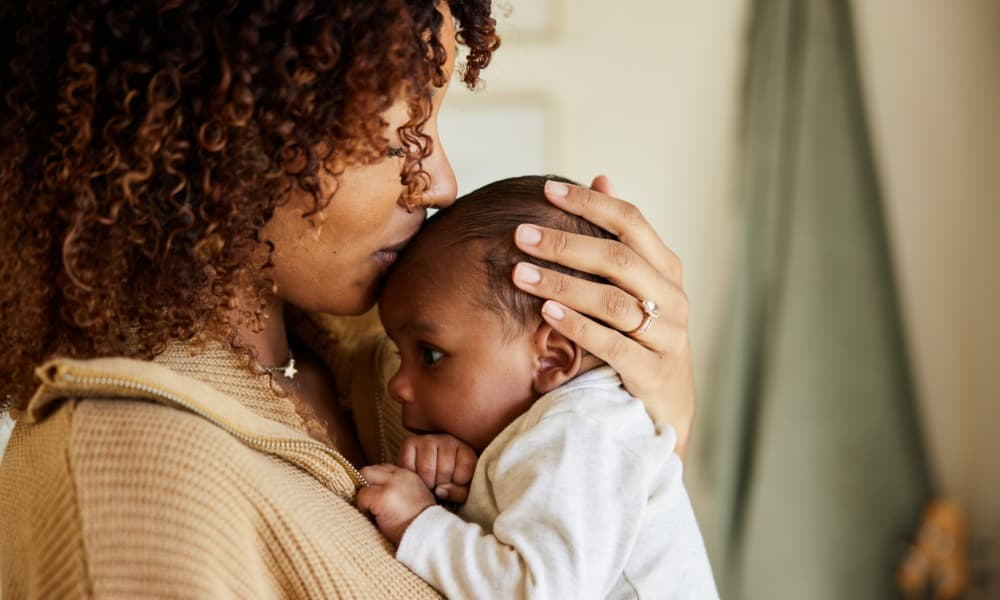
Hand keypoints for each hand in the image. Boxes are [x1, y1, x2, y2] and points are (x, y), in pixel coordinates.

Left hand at [357, 464, 435, 545]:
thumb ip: (399, 489)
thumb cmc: (420, 524)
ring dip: (364, 495)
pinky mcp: (382, 497)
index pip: (383, 469)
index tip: (378, 498)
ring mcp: (391, 484)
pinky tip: (375, 520)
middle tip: (371, 504)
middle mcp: (400, 475)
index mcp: (409, 475)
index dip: (376, 483)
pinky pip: (361, 496)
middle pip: (370, 470)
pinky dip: (363, 508)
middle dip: (366, 485)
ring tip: (373, 512)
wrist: (428, 537)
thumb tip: (379, 490)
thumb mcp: (415, 498)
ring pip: (364, 477)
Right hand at [397, 433, 477, 502]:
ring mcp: (428, 439)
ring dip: (426, 482)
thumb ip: (459, 493)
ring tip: (428, 482)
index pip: (464, 473)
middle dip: (440, 485)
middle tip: (438, 485)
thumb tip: (440, 490)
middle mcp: (447, 440)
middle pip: (444, 470)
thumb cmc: (449, 482)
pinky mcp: (410, 443)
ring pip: (427, 468)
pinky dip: (411, 476)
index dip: (457, 485)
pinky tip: (417, 476)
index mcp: (465, 451)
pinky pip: (409, 465)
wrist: (430, 472)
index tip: (453, 485)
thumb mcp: (462, 490)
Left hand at [512, 176, 694, 458]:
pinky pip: (613, 344)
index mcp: (666, 269)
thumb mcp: (636, 285)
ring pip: (614, 301)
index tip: (547, 188)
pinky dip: (578, 326)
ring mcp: (667, 336)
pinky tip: (546, 312)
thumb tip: (602, 177)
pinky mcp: (653, 372)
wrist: (666, 408)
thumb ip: (619, 237)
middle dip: (566, 243)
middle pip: (619, 258)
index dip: (590, 202)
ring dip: (563, 284)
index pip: (632, 221)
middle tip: (522, 235)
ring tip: (520, 273)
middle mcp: (673, 297)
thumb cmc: (641, 336)